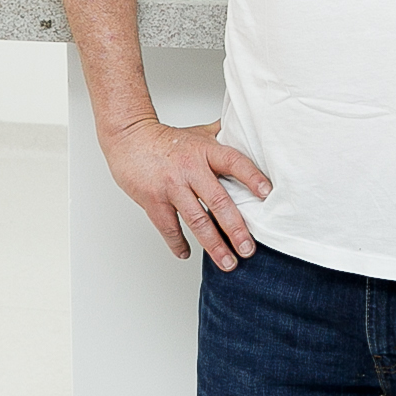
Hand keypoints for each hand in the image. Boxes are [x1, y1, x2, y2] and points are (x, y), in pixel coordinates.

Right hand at [100, 118, 271, 270]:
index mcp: (205, 150)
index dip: (251, 177)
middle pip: (218, 201)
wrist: (129, 138)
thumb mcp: (199, 133)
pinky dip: (178, 243)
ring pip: (196, 220)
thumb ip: (224, 137)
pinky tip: (186, 254)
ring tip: (228, 262)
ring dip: (213, 244)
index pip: (233, 162)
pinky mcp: (153, 200)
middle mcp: (190, 168)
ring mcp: (171, 186)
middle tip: (248, 249)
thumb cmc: (166, 139)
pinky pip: (169, 227)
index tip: (267, 194)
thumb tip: (249, 134)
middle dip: (235, 229)